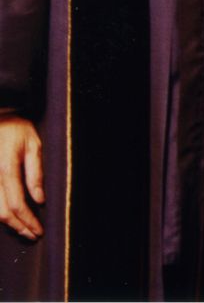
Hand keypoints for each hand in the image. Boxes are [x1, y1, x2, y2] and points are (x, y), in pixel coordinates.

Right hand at [0, 115, 43, 239]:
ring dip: (7, 224)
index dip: (28, 221)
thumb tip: (39, 200)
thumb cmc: (15, 129)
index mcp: (6, 169)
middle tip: (32, 234)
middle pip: (2, 213)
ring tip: (23, 228)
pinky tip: (9, 216)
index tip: (39, 230)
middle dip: (18, 227)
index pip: (17, 204)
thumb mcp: (33, 144)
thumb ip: (35, 173)